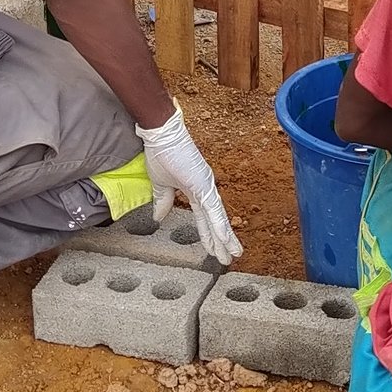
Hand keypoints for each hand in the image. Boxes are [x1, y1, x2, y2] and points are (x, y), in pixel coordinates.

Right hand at [135, 106, 241, 264]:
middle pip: (216, 221)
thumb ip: (162, 201)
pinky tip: (225, 239)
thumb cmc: (160, 154)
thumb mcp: (160, 184)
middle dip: (222, 241)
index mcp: (196, 190)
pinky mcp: (204, 185)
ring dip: (225, 238)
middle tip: (230, 257)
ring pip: (218, 218)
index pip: (205, 217)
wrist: (161, 134)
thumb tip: (158, 218)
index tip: (214, 248)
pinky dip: (219, 226)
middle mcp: (206, 189)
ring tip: (233, 254)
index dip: (209, 233)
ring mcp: (207, 187)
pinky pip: (212, 210)